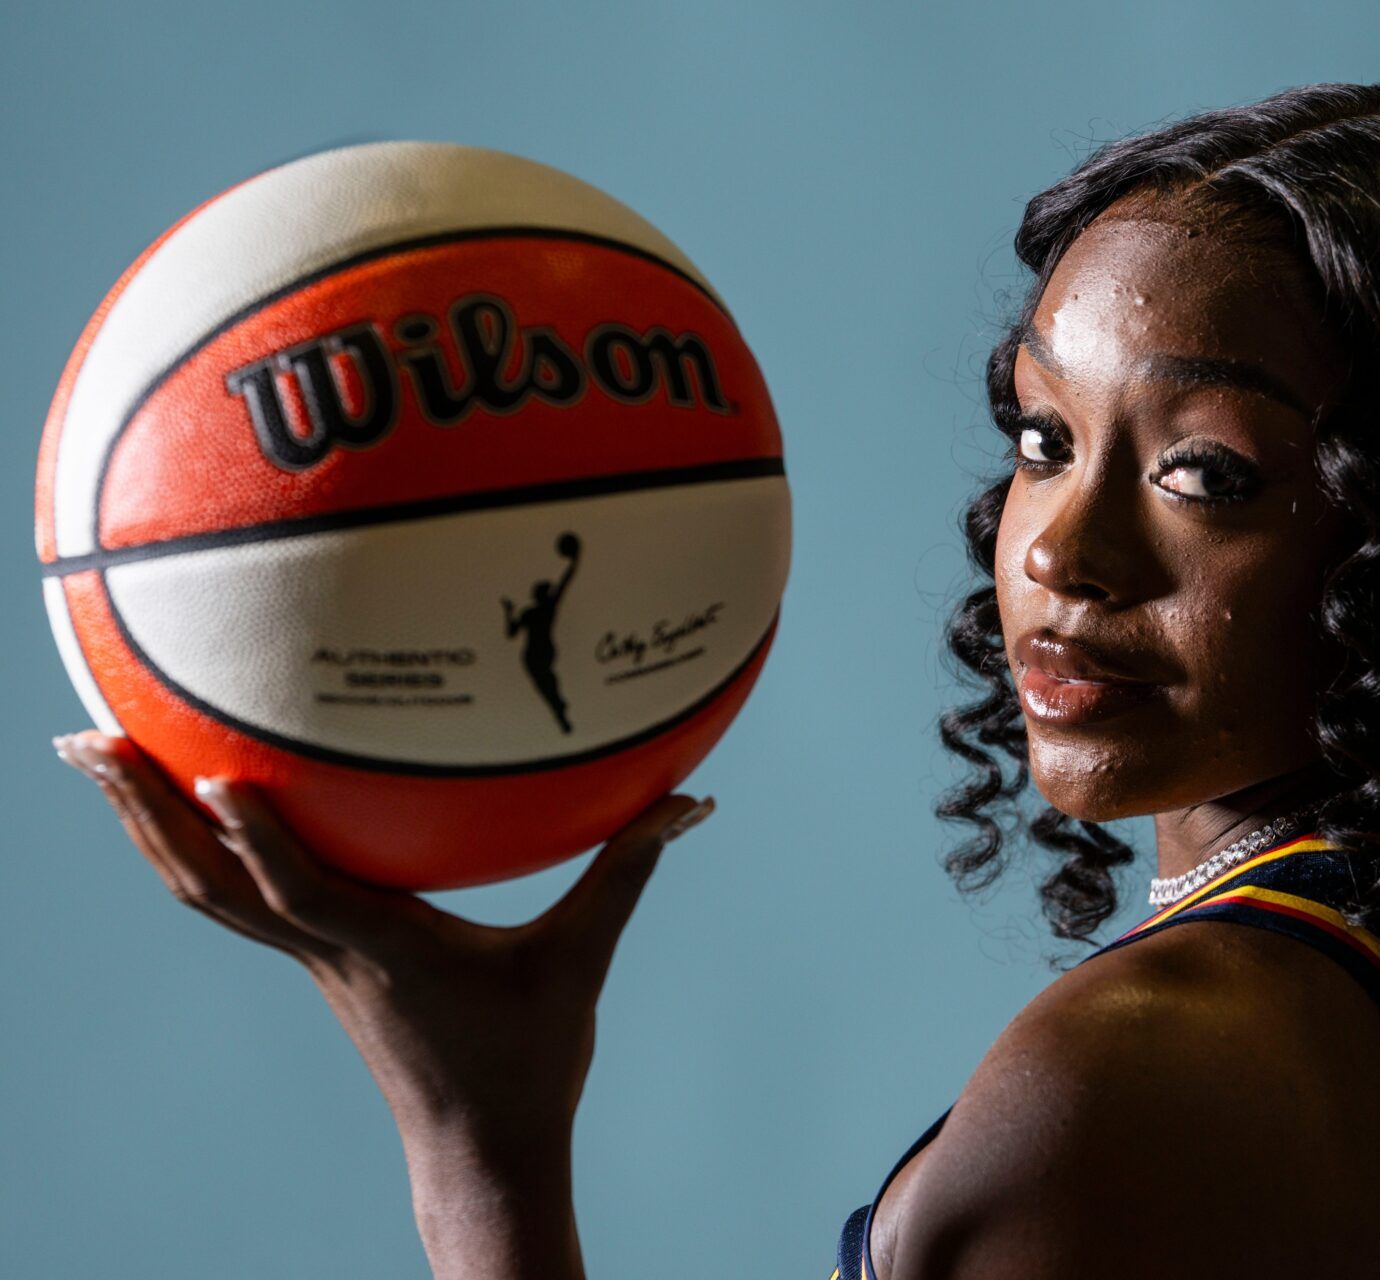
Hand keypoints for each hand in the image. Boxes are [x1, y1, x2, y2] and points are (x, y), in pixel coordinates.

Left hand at [50, 728, 713, 1154]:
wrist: (483, 1148)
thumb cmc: (530, 1057)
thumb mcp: (582, 957)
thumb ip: (627, 871)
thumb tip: (691, 802)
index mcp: (383, 947)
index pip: (297, 889)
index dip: (250, 835)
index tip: (207, 772)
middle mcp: (329, 951)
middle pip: (207, 884)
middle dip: (141, 814)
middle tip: (84, 742)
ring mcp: (315, 961)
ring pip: (206, 895)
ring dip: (145, 833)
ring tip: (99, 766)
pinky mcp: (322, 966)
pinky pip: (239, 901)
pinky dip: (199, 854)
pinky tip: (194, 819)